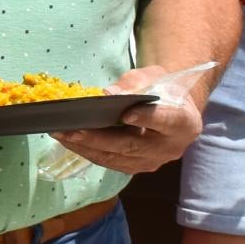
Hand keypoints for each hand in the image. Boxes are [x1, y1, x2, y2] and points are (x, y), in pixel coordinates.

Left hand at [50, 66, 204, 175]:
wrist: (171, 106)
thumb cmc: (162, 88)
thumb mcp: (153, 77)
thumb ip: (134, 84)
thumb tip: (108, 94)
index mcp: (184, 122)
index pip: (166, 121)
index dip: (147, 118)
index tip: (127, 114)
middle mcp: (170, 148)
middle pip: (132, 145)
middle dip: (98, 138)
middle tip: (71, 130)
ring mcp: (153, 161)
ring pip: (116, 158)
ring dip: (86, 147)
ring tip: (60, 135)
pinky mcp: (136, 167)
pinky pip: (110, 162)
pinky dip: (88, 152)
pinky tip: (68, 140)